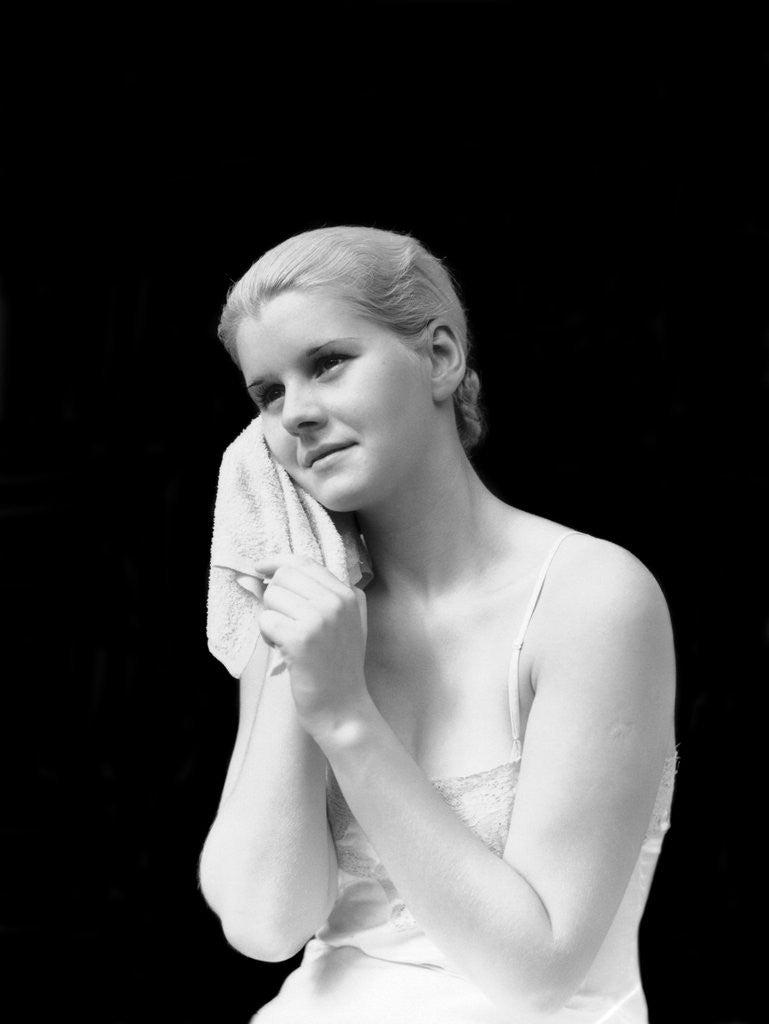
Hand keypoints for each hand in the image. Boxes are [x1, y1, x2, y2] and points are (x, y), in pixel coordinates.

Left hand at [252, 553, 371, 742]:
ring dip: (270, 620)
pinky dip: (268, 637)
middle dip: (273, 598)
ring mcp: (320, 618)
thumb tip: (253, 576)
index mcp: (347, 594)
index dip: (276, 562)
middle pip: (283, 576)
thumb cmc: (335, 667)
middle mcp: (336, 601)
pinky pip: (266, 621)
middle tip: (283, 623)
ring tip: (287, 641)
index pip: (303, 561)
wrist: (343, 708)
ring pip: (271, 598)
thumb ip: (305, 595)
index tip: (260, 568)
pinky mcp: (301, 638)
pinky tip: (284, 652)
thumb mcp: (334, 624)